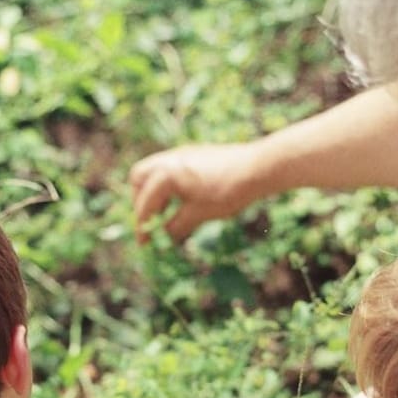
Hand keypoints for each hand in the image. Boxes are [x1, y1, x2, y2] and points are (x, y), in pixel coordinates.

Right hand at [129, 143, 259, 242]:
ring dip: (155, 192)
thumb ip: (176, 226)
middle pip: (139, 179)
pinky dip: (168, 184)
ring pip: (154, 171)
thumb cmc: (227, 192)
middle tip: (150, 221)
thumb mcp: (198, 214)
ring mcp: (180, 153)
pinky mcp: (193, 153)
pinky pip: (170, 168)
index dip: (143, 226)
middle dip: (141, 201)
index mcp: (165, 175)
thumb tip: (163, 236)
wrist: (257, 168)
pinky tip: (183, 199)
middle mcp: (168, 159)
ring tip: (167, 213)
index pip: (145, 204)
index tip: (144, 243)